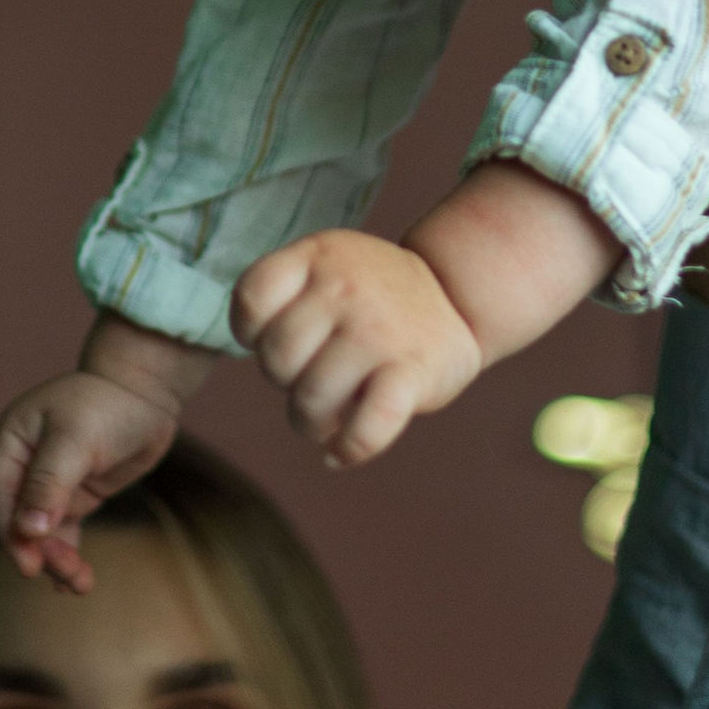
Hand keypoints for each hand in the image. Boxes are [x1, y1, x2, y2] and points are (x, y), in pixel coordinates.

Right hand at [0, 367, 180, 591]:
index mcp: (14, 441)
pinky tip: (75, 582)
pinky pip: (64, 530)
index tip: (29, 564)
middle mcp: (26, 463)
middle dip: (40, 550)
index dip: (11, 531)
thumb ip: (50, 482)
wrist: (149, 391)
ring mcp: (52, 481)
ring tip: (79, 585)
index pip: (0, 494)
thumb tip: (29, 529)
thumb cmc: (109, 404)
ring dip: (57, 559)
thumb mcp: (77, 439)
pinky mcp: (76, 493)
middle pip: (21, 518)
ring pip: (43, 530)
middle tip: (63, 576)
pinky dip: (68, 553)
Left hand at [231, 228, 481, 465]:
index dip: (250, 332)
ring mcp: (378, 330)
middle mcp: (345, 286)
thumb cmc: (372, 296)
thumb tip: (258, 359)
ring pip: (312, 400)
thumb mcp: (328, 267)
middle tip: (313, 377)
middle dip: (285, 383)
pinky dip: (349, 447)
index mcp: (318, 255)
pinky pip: (368, 425)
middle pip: (276, 359)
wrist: (457, 296)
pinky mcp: (413, 371)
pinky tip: (339, 453)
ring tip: (330, 415)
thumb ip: (284, 298)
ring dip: (312, 423)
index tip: (276, 338)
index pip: (251, 297)